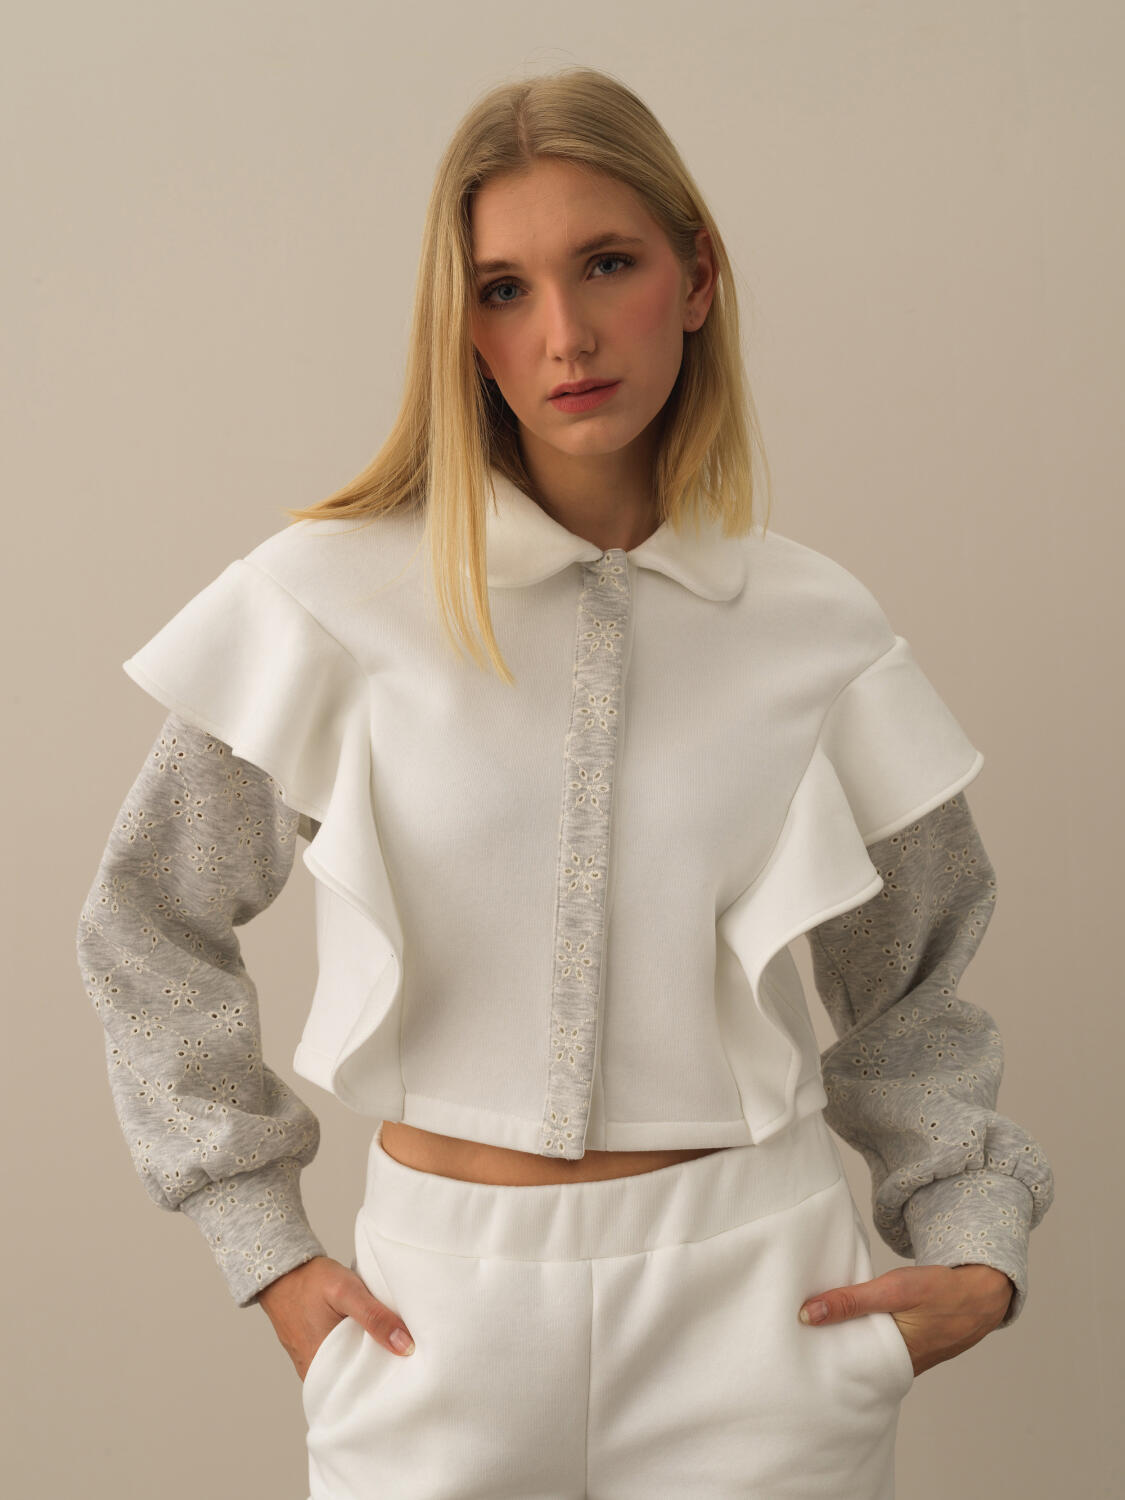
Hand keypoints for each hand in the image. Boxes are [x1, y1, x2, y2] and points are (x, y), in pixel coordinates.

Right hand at [256, 1254, 416, 1380]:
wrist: (283, 1271)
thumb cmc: (311, 1281)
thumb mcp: (347, 1291)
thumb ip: (375, 1318)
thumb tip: (405, 1346)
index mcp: (322, 1366)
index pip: (361, 1390)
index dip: (387, 1384)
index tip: (410, 1375)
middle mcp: (314, 1372)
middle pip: (355, 1382)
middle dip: (379, 1374)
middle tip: (407, 1362)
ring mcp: (312, 1363)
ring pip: (347, 1371)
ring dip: (366, 1361)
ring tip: (392, 1351)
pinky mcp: (312, 1353)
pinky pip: (338, 1361)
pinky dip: (353, 1352)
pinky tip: (369, 1341)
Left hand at [797, 1263, 1014, 1377]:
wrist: (981, 1293)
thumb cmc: (940, 1291)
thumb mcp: (893, 1290)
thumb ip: (852, 1300)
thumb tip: (808, 1314)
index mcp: (893, 1362)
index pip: (845, 1370)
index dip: (819, 1361)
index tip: (790, 1352)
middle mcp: (897, 1369)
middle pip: (852, 1363)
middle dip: (827, 1353)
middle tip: (791, 1342)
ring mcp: (904, 1360)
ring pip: (864, 1353)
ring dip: (844, 1340)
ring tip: (810, 1331)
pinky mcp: (907, 1347)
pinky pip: (876, 1345)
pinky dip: (860, 1334)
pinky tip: (842, 1322)